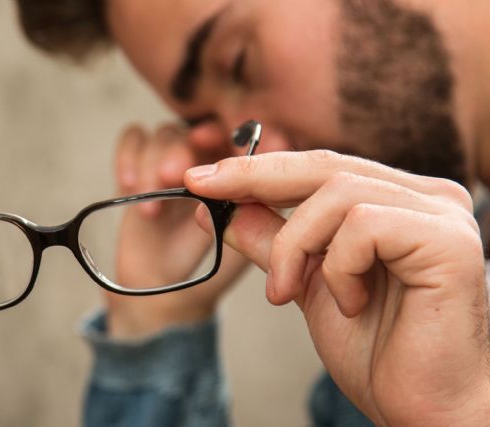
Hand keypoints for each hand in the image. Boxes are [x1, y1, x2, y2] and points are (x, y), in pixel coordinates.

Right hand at [105, 122, 249, 338]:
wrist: (169, 294)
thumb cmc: (213, 273)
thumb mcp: (241, 248)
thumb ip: (250, 221)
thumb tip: (244, 191)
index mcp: (242, 173)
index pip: (246, 137)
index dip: (241, 136)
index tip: (231, 148)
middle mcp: (211, 160)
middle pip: (201, 128)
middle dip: (187, 148)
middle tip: (174, 176)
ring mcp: (174, 162)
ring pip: (166, 133)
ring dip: (154, 162)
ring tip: (151, 205)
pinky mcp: (142, 168)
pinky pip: (133, 139)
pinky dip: (128, 154)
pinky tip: (128, 185)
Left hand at [185, 150, 489, 425]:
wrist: (424, 409)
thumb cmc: (377, 350)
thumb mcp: (305, 284)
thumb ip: (271, 241)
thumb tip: (221, 208)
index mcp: (395, 200)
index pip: (317, 166)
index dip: (256, 168)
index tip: (201, 178)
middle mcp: (424, 196)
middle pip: (324, 165)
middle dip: (254, 178)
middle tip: (205, 192)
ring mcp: (441, 214)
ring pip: (336, 195)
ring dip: (295, 246)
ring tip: (287, 291)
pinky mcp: (449, 240)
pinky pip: (364, 227)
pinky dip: (337, 268)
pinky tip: (350, 303)